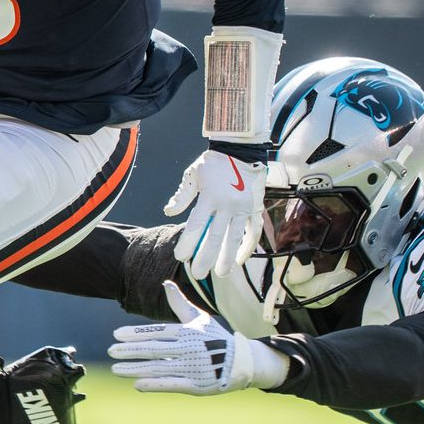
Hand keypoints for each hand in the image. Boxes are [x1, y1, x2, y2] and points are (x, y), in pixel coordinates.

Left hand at [107, 282, 287, 395]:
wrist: (241, 362)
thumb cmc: (215, 338)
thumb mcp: (199, 319)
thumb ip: (179, 304)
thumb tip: (166, 283)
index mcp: (188, 332)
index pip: (158, 332)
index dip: (137, 333)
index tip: (116, 334)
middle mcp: (189, 349)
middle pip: (155, 350)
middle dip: (131, 351)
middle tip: (111, 351)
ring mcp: (193, 368)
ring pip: (159, 368)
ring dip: (136, 369)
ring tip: (116, 369)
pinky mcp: (196, 385)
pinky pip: (172, 384)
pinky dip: (154, 385)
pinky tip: (136, 384)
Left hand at [164, 150, 267, 280]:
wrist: (241, 149)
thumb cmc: (213, 163)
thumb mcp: (193, 174)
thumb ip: (182, 195)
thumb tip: (169, 212)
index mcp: (210, 196)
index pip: (196, 225)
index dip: (188, 243)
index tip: (181, 257)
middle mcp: (227, 204)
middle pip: (215, 237)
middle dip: (206, 257)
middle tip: (198, 273)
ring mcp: (243, 207)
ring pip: (236, 238)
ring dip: (228, 257)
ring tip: (222, 274)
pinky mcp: (255, 208)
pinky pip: (254, 231)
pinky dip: (249, 246)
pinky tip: (240, 260)